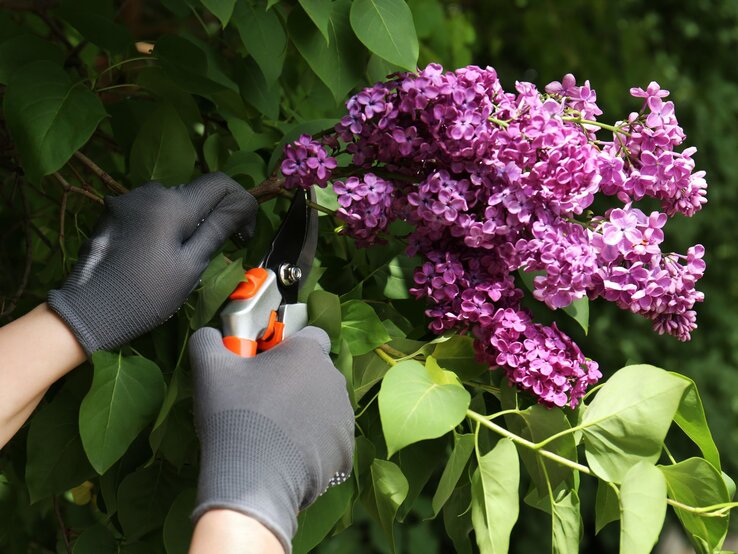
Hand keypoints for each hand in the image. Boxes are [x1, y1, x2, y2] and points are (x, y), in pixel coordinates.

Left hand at [48, 173, 257, 354]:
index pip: (221, 183)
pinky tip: (154, 255)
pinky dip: (163, 225)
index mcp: (172, 203)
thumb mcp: (191, 264)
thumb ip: (219, 228)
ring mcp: (127, 200)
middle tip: (213, 252)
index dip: (241, 204)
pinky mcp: (113, 213)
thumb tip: (243, 204)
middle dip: (212, 216)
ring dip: (186, 221)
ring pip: (173, 201)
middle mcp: (148, 191)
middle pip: (196, 193)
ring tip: (180, 257)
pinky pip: (150, 210)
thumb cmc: (147, 294)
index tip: (241, 237)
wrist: (89, 311)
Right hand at [188, 326, 353, 552]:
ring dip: (306, 412)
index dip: (290, 346)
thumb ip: (208, 340)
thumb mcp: (209, 369)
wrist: (252, 478)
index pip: (311, 336)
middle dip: (296, 380)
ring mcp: (343, 416)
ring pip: (324, 406)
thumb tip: (210, 333)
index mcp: (308, 353)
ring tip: (274, 431)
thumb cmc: (234, 415)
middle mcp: (334, 380)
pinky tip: (287, 454)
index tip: (269, 362)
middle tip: (265, 399)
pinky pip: (329, 439)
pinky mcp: (345, 450)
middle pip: (317, 372)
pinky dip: (313, 444)